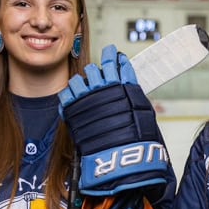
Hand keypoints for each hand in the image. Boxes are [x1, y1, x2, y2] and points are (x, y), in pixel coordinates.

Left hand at [58, 44, 168, 195]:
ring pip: (78, 78)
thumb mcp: (141, 110)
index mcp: (122, 85)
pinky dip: (70, 96)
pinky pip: (66, 92)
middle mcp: (103, 87)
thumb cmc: (135, 138)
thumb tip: (126, 80)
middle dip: (96, 73)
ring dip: (82, 84)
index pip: (114, 62)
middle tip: (98, 81)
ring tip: (86, 94)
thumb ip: (132, 92)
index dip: (112, 56)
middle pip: (94, 68)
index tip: (111, 54)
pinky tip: (75, 102)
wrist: (120, 155)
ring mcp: (86, 97)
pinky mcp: (72, 108)